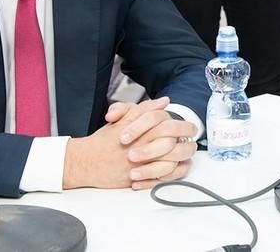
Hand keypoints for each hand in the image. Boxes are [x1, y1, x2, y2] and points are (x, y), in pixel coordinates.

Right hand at [63, 97, 196, 189]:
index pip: (168, 123)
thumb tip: (164, 101)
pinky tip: (178, 166)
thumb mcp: (123, 119)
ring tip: (188, 152)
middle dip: (188, 140)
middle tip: (193, 139)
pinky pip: (164, 177)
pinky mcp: (140, 178)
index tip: (190, 126)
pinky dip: (174, 172)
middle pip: (174, 141)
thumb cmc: (104, 140)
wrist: (86, 162)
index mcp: (140, 129)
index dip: (183, 125)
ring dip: (183, 156)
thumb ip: (144, 109)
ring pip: (172, 160)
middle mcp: (142, 145)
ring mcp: (142, 163)